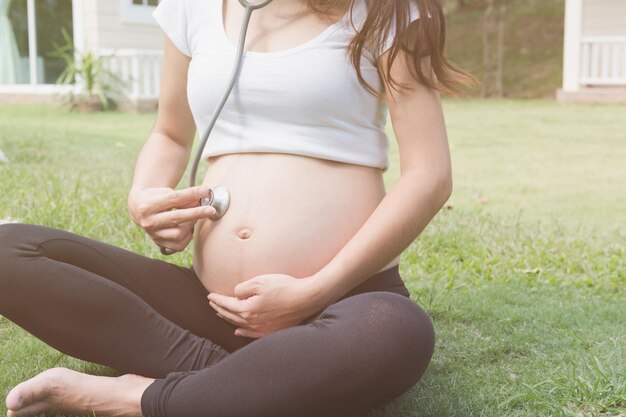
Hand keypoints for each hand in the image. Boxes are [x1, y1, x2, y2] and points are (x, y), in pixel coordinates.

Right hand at [127, 185, 216, 251]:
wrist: (139, 209)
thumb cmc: (156, 197)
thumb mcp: (166, 192)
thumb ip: (184, 197)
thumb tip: (203, 198)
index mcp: (148, 205)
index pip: (174, 199)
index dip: (191, 194)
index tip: (206, 191)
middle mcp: (149, 222)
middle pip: (177, 217)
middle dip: (196, 213)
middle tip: (211, 209)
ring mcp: (153, 235)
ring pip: (179, 233)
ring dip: (191, 225)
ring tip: (193, 217)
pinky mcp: (159, 244)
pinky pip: (179, 244)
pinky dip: (187, 236)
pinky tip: (187, 228)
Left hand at [207, 274, 324, 338]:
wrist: (306, 298)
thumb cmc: (284, 287)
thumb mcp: (260, 281)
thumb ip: (243, 288)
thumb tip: (236, 295)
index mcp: (247, 309)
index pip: (227, 304)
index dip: (217, 299)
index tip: (209, 295)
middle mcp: (252, 322)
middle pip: (231, 316)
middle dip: (220, 309)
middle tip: (212, 303)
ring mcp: (262, 328)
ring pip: (240, 325)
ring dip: (229, 319)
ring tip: (220, 314)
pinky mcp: (272, 331)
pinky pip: (252, 334)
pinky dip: (242, 332)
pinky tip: (238, 331)